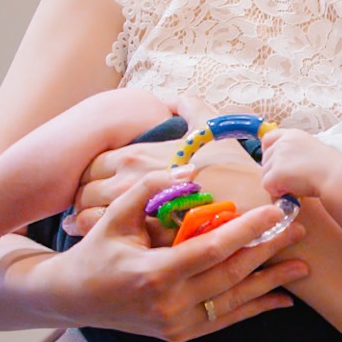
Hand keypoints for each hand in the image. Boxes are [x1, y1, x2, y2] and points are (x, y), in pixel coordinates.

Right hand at [50, 171, 308, 339]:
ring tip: (304, 266)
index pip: (212, 249)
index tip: (275, 211)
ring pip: (233, 301)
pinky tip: (283, 299)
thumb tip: (195, 172)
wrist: (72, 299)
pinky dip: (255, 309)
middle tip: (300, 230)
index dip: (247, 230)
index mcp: (154, 273)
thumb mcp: (116, 215)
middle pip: (231, 275)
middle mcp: (169, 304)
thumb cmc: (96, 251)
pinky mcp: (180, 335)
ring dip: (271, 283)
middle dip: (268, 251)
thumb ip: (152, 188)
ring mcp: (176, 324)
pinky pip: (225, 320)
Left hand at [63, 96, 221, 234]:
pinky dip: (103, 238)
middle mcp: (126, 181)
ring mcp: (130, 212)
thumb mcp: (214, 129)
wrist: (258, 206)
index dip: (94, 174)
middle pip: (83, 191)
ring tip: (106, 225)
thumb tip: (175, 101)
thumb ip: (191, 108)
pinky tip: (118, 240)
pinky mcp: (138, 240)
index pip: (91, 164)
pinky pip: (103, 238)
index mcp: (136, 155)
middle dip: (88, 198)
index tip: (105, 183)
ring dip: (91, 219)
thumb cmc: (234, 170)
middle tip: (102, 206)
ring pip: (86, 216)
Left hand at [258, 127, 340, 200]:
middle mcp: (283, 142)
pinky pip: (267, 185)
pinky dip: (277, 191)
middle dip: (274, 170)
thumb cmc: (328, 166)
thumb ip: (294, 150)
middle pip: (265, 159)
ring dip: (276, 182)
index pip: (268, 139)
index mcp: (292, 134)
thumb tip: (283, 161)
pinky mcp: (276, 172)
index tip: (276, 162)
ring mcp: (278, 157)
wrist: (335, 176)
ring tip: (295, 184)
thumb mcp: (310, 148)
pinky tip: (292, 190)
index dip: (268, 151)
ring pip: (265, 173)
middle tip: (291, 178)